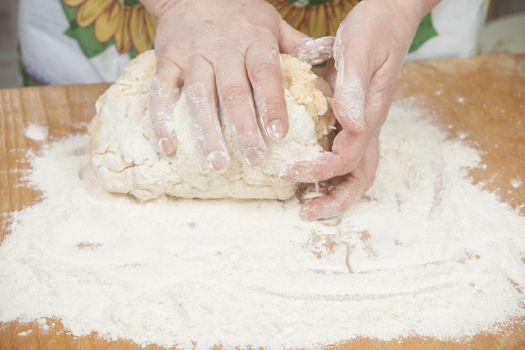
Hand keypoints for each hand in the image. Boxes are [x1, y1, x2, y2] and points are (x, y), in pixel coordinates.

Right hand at [141, 0, 333, 169]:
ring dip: (207, 133)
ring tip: (217, 163)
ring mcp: (192, 56)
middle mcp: (222, 50)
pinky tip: (169, 147)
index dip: (272, 104)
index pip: (265, 74)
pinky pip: (161, 93)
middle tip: (254, 160)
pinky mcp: (166, 61)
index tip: (279, 134)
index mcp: (253, 41)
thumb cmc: (239, 12)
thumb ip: (296, 42)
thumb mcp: (271, 21)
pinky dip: (162, 120)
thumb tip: (329, 51)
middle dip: (243, 128)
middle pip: (233, 92)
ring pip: (199, 97)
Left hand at [288, 0, 438, 219]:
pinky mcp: (351, 118)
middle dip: (334, 200)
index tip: (289, 171)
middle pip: (359, 178)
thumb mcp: (360, 51)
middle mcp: (367, 126)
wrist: (391, 15)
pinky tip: (303, 171)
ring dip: (330, 191)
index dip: (318, 170)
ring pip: (352, 170)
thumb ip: (353, 87)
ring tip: (302, 203)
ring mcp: (361, 124)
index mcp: (369, 115)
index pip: (347, 158)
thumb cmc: (376, 28)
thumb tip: (350, 125)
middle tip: (304, 211)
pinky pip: (341, 153)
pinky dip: (325, 170)